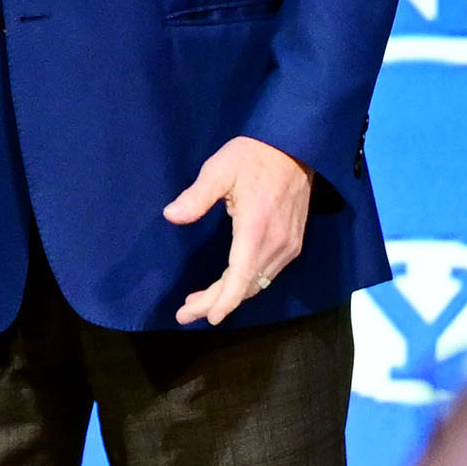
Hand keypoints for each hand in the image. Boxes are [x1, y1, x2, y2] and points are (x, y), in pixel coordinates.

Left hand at [164, 135, 311, 326]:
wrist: (295, 147)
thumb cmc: (254, 156)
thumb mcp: (220, 169)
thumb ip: (197, 196)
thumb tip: (171, 216)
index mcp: (256, 229)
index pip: (240, 278)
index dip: (223, 301)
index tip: (206, 318)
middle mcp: (276, 244)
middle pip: (245, 286)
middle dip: (216, 303)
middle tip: (185, 314)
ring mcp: (288, 246)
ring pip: (257, 282)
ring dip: (230, 295)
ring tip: (198, 303)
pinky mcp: (292, 243)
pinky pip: (267, 273)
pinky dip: (246, 283)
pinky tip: (228, 283)